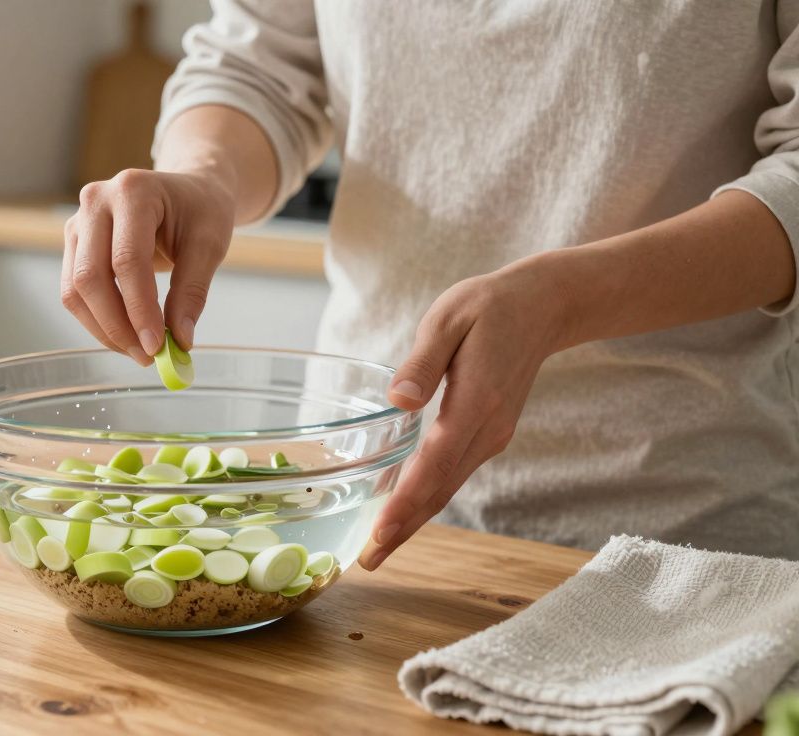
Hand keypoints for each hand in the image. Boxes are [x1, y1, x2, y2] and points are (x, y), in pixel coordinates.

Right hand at [62, 168, 235, 363]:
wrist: (185, 192)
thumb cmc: (200, 211)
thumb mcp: (210, 244)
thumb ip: (192, 291)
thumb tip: (180, 340)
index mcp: (133, 190)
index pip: (128, 260)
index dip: (139, 308)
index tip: (156, 345)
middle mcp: (96, 201)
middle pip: (91, 276)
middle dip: (117, 324)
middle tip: (147, 356)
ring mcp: (77, 222)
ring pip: (75, 290)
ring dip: (104, 329)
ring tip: (139, 351)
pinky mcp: (73, 244)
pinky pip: (74, 292)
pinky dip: (97, 320)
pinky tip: (125, 335)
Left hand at [359, 260, 575, 569]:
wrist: (543, 307)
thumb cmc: (488, 308)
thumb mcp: (449, 319)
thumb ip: (423, 361)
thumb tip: (399, 398)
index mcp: (476, 401)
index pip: (435, 462)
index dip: (407, 501)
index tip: (381, 532)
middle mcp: (487, 429)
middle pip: (440, 489)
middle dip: (404, 527)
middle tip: (368, 561)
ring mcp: (491, 436)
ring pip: (448, 488)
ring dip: (414, 520)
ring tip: (378, 549)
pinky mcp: (488, 435)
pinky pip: (453, 474)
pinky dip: (427, 498)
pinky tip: (402, 513)